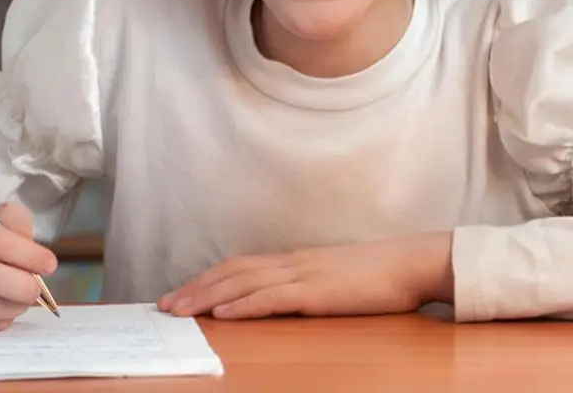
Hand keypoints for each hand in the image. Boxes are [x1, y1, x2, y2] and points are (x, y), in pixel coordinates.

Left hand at [158, 233, 452, 319]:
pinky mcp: (316, 292)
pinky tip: (222, 313)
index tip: (182, 292)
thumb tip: (279, 300)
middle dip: (195, 288)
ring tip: (180, 309)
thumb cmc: (375, 275)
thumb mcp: (331, 278)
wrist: (408, 263)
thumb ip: (304, 286)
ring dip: (207, 296)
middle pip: (231, 271)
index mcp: (292, 261)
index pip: (238, 266)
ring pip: (242, 283)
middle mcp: (289, 263)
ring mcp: (302, 275)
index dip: (207, 279)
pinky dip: (243, 304)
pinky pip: (272, 298)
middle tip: (165, 304)